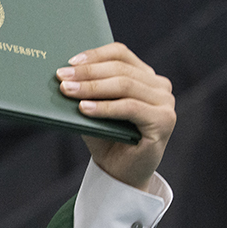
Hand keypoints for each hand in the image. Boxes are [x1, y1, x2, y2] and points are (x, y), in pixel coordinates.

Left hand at [56, 43, 175, 190]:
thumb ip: (86, 92)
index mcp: (145, 77)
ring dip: (92, 88)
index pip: (121, 54)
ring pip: (125, 86)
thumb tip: (63, 75)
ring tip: (67, 90)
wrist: (121, 173)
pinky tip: (84, 108)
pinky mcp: (164, 120)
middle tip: (61, 76)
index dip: (95, 55)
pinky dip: (104, 107)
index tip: (70, 61)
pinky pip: (130, 107)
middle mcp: (160, 86)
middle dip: (87, 73)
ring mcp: (165, 102)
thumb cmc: (106, 139)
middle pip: (120, 69)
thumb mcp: (93, 110)